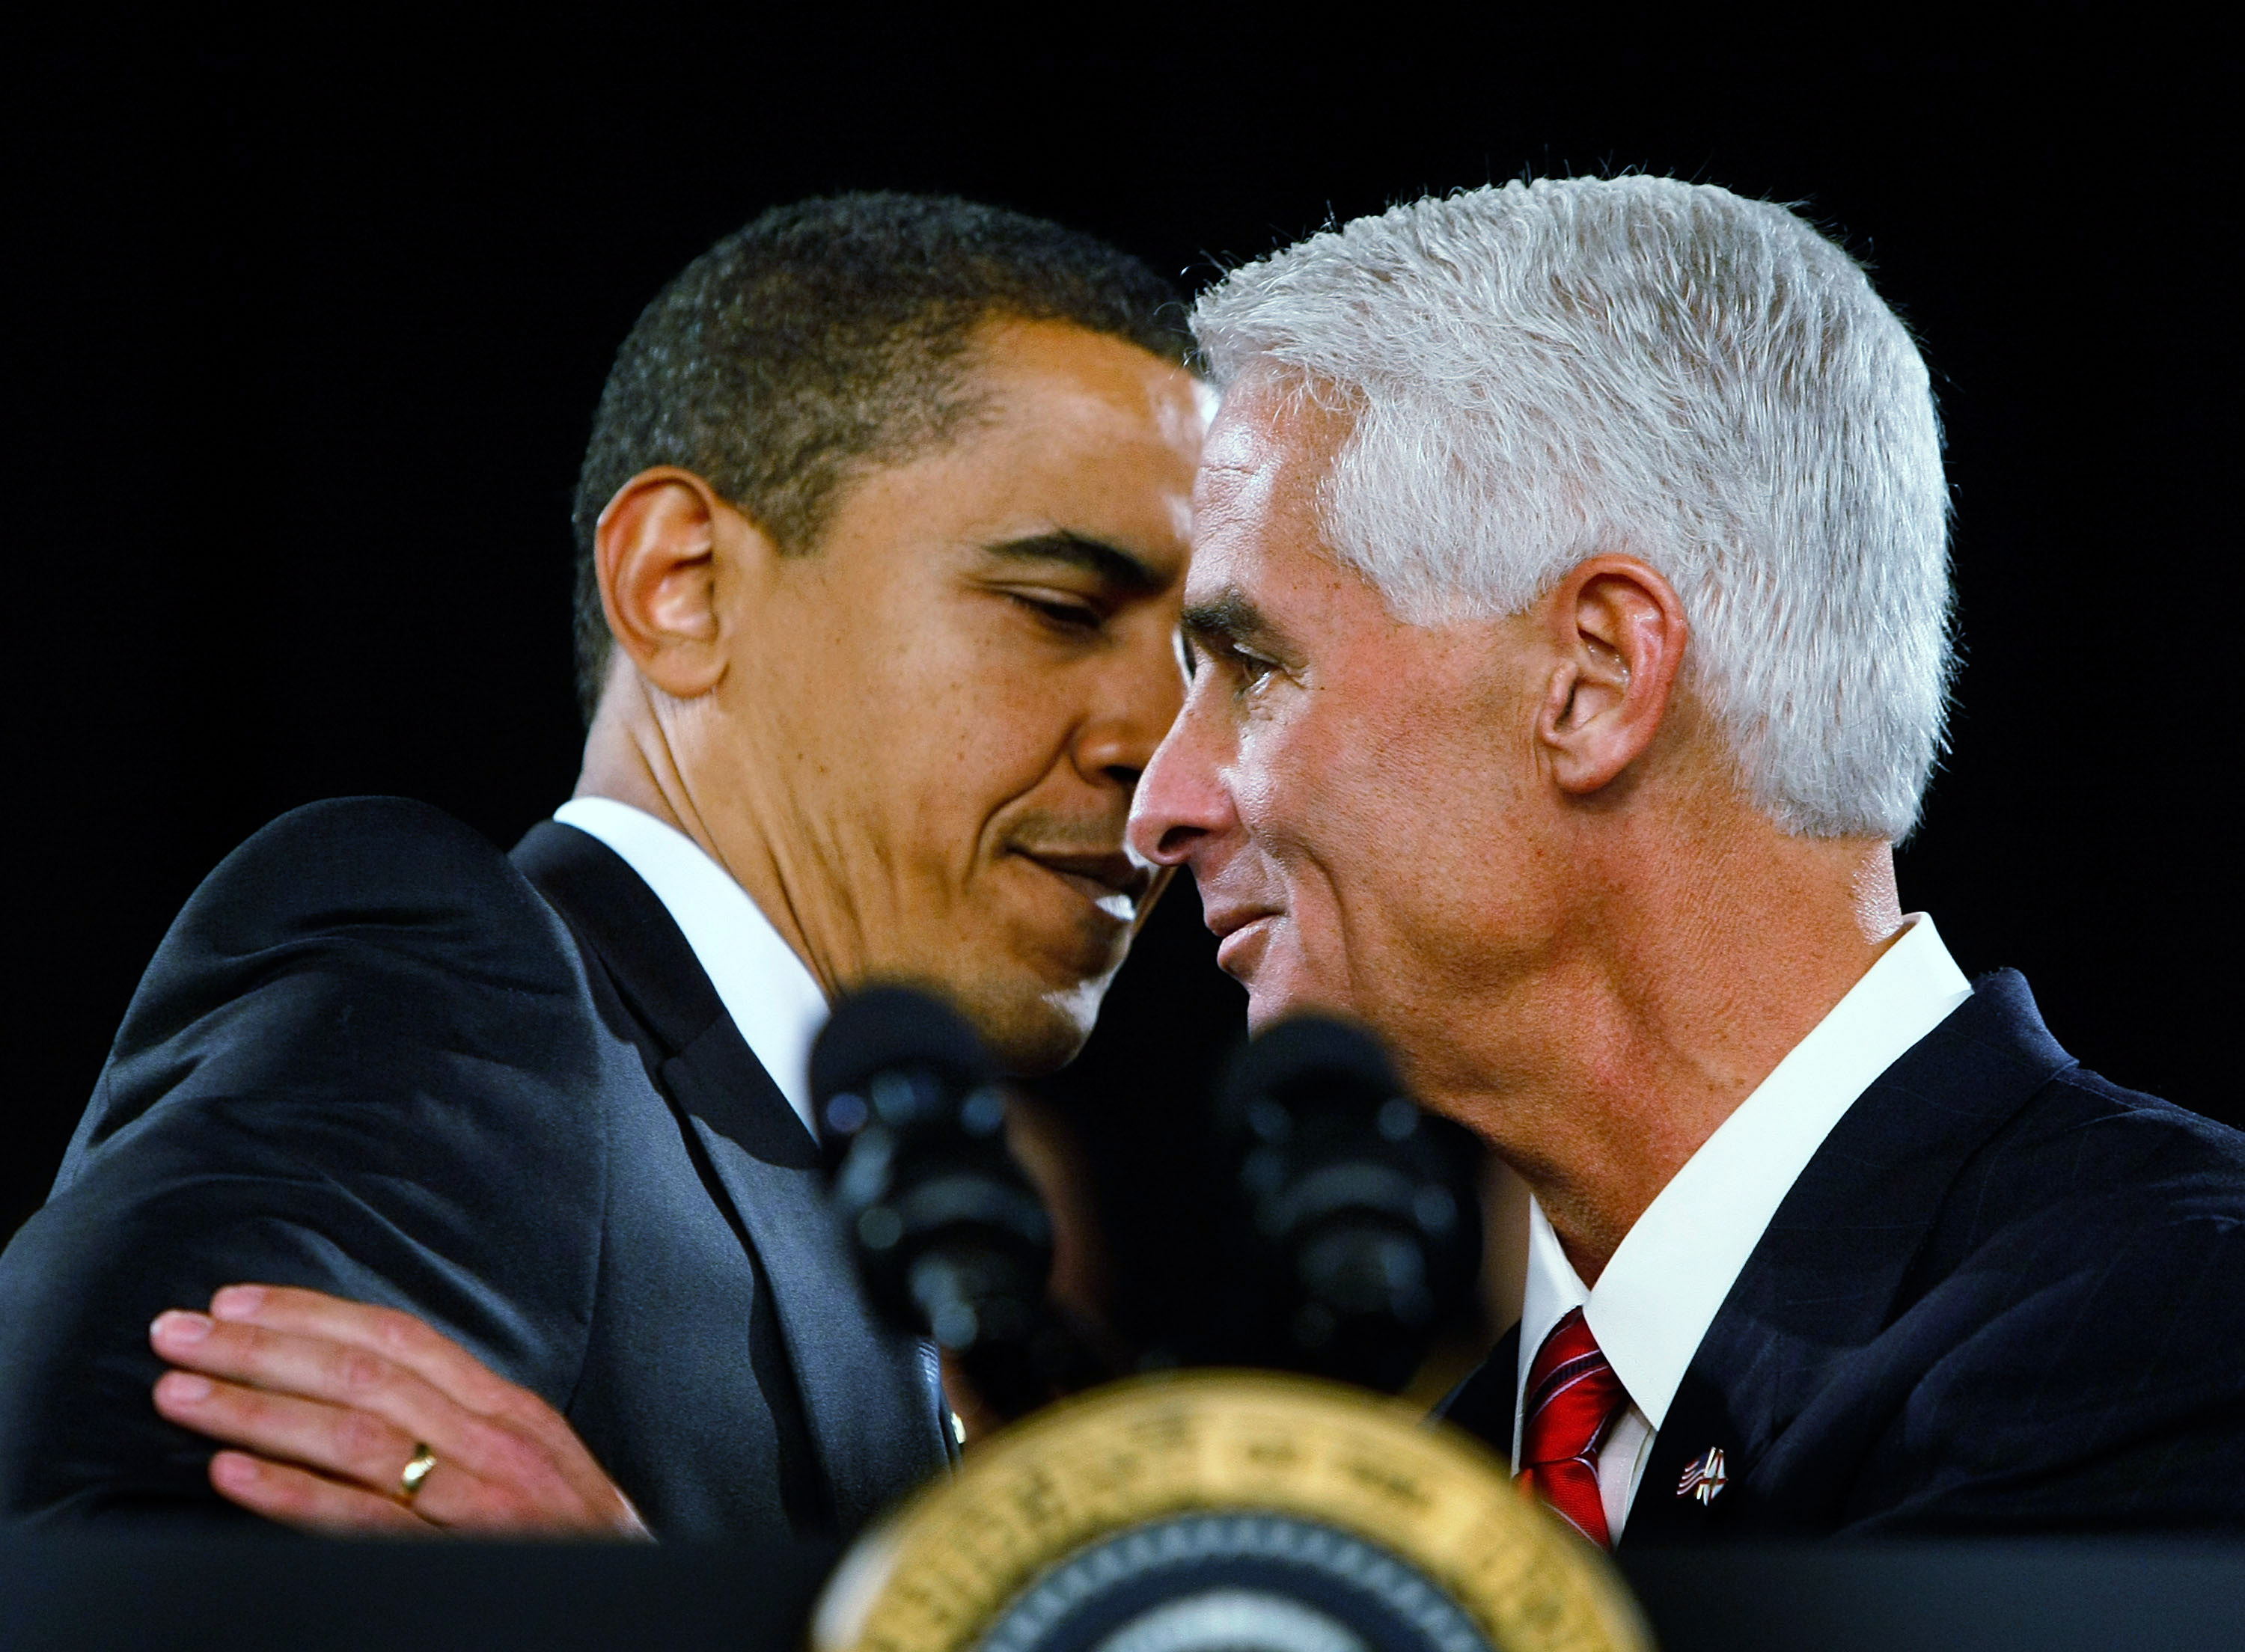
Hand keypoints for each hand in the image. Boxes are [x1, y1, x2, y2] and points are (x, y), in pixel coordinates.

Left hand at [149, 1285, 650, 1539]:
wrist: (647, 1605)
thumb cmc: (576, 1543)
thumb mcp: (532, 1465)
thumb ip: (464, 1426)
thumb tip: (370, 1389)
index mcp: (507, 1410)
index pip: (397, 1338)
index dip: (311, 1314)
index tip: (237, 1300)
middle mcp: (494, 1441)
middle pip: (362, 1374)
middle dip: (261, 1348)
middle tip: (177, 1332)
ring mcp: (479, 1499)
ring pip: (354, 1435)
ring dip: (256, 1409)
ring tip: (181, 1393)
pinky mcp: (462, 1557)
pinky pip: (364, 1521)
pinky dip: (291, 1495)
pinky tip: (229, 1476)